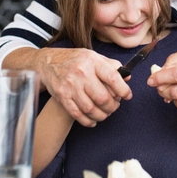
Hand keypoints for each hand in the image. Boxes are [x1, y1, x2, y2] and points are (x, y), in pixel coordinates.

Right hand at [5, 47, 131, 126]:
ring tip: (105, 113)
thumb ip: (112, 66)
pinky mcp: (62, 97)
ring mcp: (70, 86)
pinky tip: (93, 120)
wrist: (48, 62)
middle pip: (102, 97)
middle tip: (115, 106)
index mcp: (92, 61)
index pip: (112, 78)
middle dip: (113, 106)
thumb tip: (127, 77)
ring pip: (90, 109)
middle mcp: (81, 73)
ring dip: (102, 115)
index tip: (127, 96)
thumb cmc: (75, 59)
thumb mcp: (94, 56)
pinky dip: (87, 121)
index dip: (123, 90)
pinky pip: (77, 114)